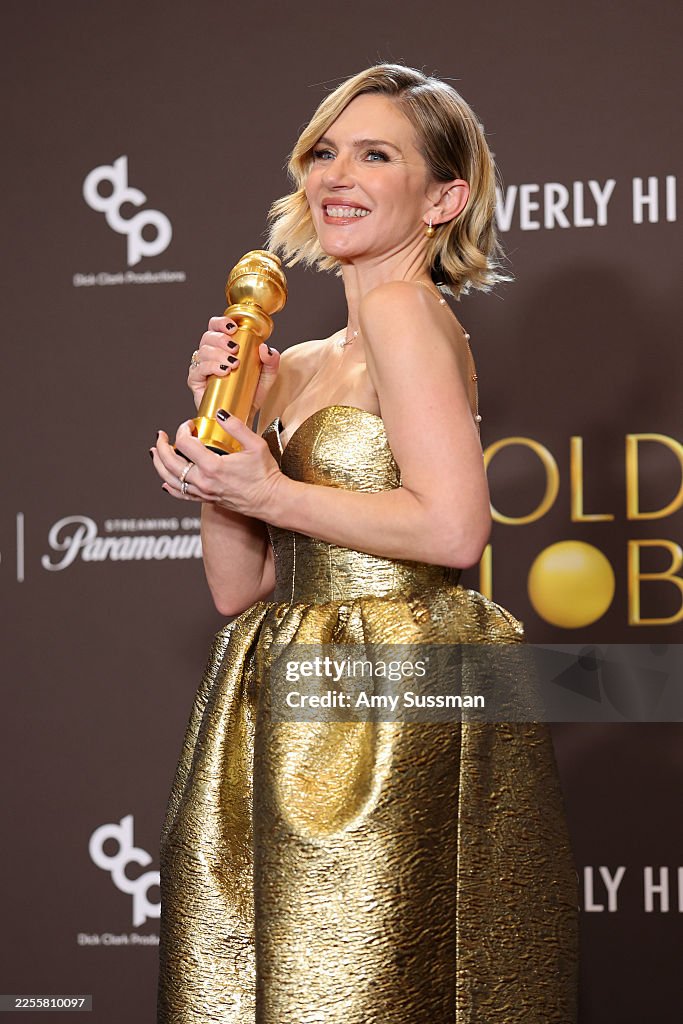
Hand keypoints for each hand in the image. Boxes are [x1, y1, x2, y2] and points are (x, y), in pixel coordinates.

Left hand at [150, 411, 284, 519]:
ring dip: (159, 465)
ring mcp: (203, 492)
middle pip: (170, 462)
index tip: (190, 424)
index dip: (183, 429)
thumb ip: (236, 426)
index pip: (185, 443)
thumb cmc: (266, 474)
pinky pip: (181, 495)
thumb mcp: (256, 444)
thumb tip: (220, 413)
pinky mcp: (206, 500)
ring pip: (171, 479)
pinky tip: (164, 481)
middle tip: (161, 435)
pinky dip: (170, 487)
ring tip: (155, 453)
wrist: (271, 500)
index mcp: (213, 466)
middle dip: (162, 446)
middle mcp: (204, 481)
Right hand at [188, 315, 280, 418]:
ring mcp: (201, 367)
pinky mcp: (196, 381)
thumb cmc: (251, 394)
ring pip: (203, 351)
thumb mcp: (267, 376)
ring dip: (218, 354)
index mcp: (223, 347)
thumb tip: (265, 347)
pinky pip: (198, 369)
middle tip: (235, 349)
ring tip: (233, 364)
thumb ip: (272, 361)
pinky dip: (211, 367)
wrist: (243, 417)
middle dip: (221, 339)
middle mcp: (210, 354)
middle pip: (208, 336)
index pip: (215, 326)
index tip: (233, 328)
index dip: (220, 322)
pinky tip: (223, 370)